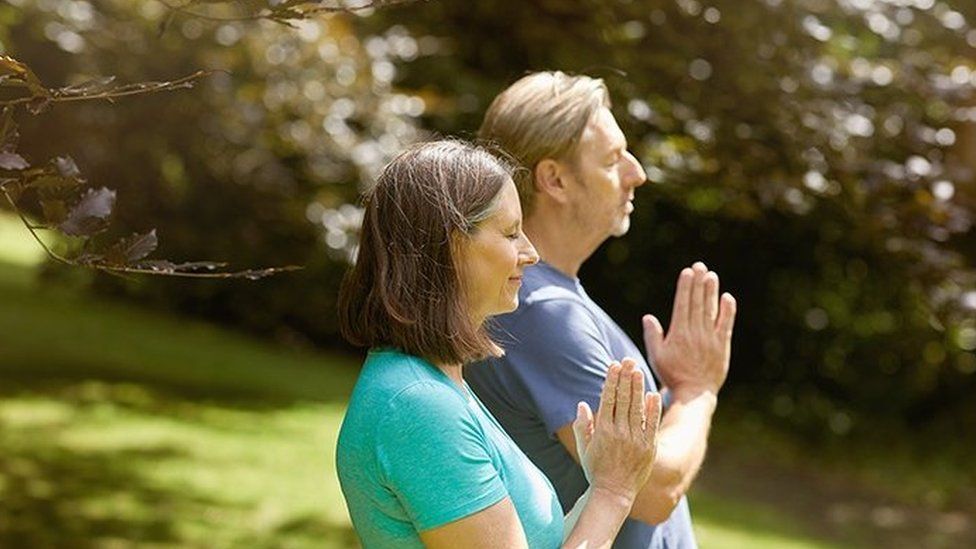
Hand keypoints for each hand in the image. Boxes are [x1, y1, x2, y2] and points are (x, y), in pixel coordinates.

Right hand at [573, 359, 661, 502]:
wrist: (614, 493)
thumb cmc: (595, 469)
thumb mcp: (583, 448)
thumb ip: (581, 425)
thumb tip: (582, 404)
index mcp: (602, 431)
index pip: (607, 400)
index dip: (611, 381)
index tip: (613, 365)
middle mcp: (619, 433)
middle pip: (623, 400)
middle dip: (625, 378)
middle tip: (627, 360)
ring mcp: (636, 440)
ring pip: (637, 409)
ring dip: (637, 388)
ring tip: (638, 370)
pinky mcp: (649, 447)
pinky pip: (652, 424)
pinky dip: (652, 409)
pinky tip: (653, 394)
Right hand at [643, 262, 735, 396]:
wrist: (694, 394)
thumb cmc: (672, 375)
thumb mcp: (656, 357)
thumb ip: (652, 336)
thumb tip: (648, 317)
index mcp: (678, 334)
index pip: (682, 305)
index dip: (685, 287)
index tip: (687, 272)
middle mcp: (695, 333)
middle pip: (697, 303)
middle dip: (698, 283)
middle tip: (699, 266)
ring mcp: (710, 339)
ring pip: (710, 310)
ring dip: (711, 291)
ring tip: (711, 275)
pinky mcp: (722, 346)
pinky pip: (726, 324)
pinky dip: (727, 310)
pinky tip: (727, 297)